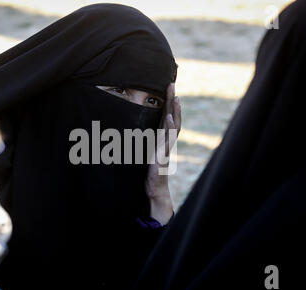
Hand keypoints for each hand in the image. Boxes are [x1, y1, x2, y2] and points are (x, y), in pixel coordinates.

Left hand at [145, 83, 180, 224]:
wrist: (153, 188)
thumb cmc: (147, 170)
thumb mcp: (143, 151)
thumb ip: (142, 139)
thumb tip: (130, 127)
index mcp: (161, 138)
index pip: (166, 116)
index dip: (168, 102)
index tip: (168, 87)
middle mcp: (166, 141)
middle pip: (172, 117)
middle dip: (173, 101)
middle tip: (172, 85)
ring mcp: (167, 147)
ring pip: (173, 126)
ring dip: (174, 111)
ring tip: (175, 98)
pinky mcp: (164, 155)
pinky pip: (168, 139)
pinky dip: (169, 127)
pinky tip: (168, 117)